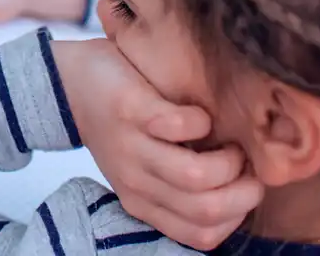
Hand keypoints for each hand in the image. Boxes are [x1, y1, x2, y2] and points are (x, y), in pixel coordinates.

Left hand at [52, 39, 263, 249]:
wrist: (73, 84)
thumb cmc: (122, 127)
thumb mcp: (146, 169)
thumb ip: (180, 186)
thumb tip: (241, 189)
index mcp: (144, 202)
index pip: (202, 236)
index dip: (237, 215)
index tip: (245, 186)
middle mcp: (137, 182)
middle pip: (206, 210)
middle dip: (244, 191)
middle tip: (245, 164)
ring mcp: (132, 148)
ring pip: (195, 176)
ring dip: (228, 159)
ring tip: (228, 142)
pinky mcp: (131, 111)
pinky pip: (178, 126)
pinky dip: (200, 121)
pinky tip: (198, 116)